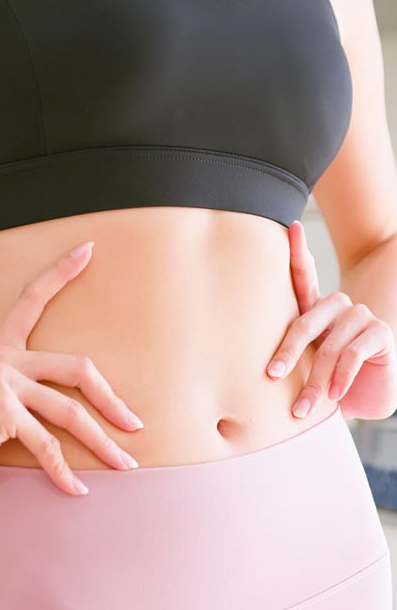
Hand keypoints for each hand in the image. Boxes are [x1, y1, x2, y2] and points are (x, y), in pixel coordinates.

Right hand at [0, 241, 142, 495]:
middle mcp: (6, 356)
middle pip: (78, 367)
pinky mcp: (2, 412)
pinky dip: (64, 472)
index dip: (60, 272)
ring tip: (126, 467)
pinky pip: (47, 445)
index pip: (33, 297)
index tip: (88, 249)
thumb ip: (21, 386)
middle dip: (113, 399)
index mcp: (3, 345)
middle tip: (137, 424)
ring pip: (70, 412)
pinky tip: (78, 490)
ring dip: (103, 444)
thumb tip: (65, 403)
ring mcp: (5, 382)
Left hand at [266, 220, 396, 420]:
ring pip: (329, 345)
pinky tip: (335, 397)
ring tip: (302, 408)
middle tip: (271, 375)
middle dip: (287, 352)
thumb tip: (255, 363)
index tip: (291, 227)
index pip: (302, 276)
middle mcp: (337, 306)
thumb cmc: (322, 382)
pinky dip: (341, 377)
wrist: (360, 403)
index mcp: (313, 308)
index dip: (296, 251)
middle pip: (305, 321)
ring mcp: (360, 316)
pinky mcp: (380, 333)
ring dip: (314, 380)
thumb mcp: (301, 366)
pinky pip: (353, 352)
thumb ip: (285, 354)